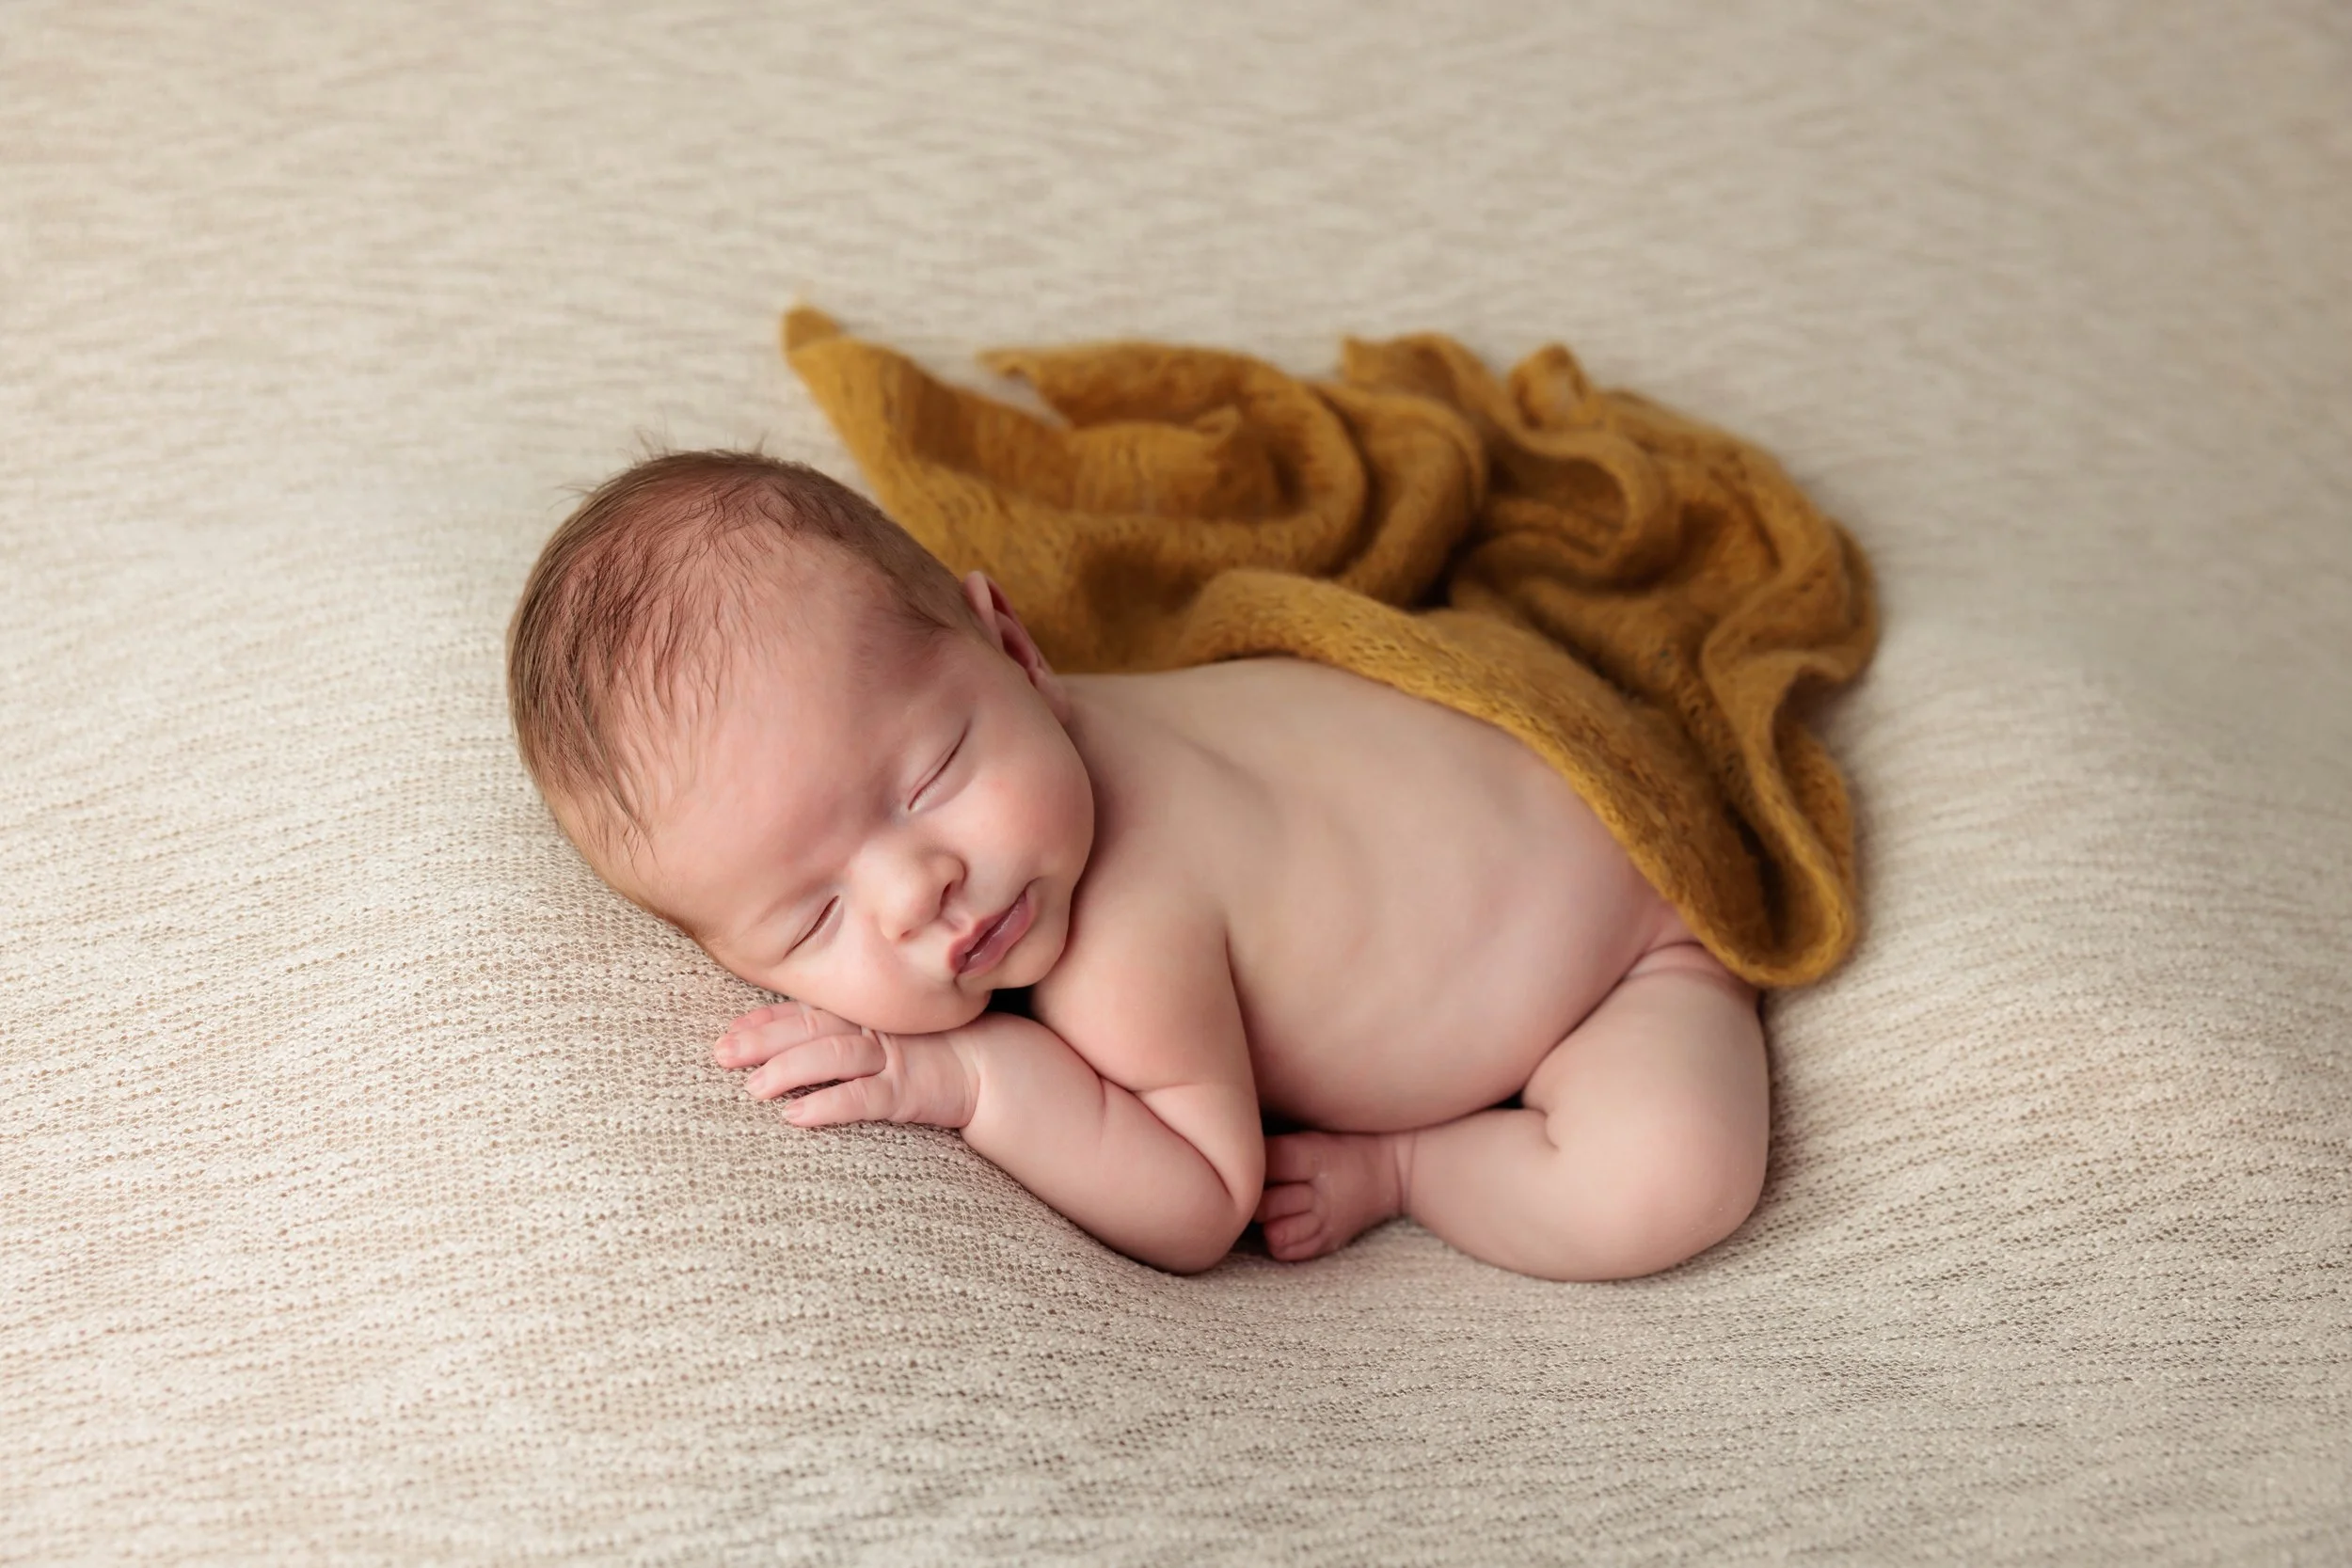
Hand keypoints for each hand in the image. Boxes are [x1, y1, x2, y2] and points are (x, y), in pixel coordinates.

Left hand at [713, 1000, 978, 1129]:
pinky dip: (828, 1104)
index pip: (804, 1012)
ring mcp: (892, 1058)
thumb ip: (843, 1032)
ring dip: (789, 1070)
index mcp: (862, 1015)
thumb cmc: (932, 1051)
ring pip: (832, 1057)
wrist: (991, 1066)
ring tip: (753, 1089)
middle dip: (762, 1041)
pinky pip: (863, 1097)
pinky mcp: (908, 1090)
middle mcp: (872, 1030)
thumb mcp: (884, 1035)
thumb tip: (787, 1045)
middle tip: (721, 1055)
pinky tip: (797, 1117)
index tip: (728, 1033)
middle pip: (809, 1028)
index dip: (764, 1020)